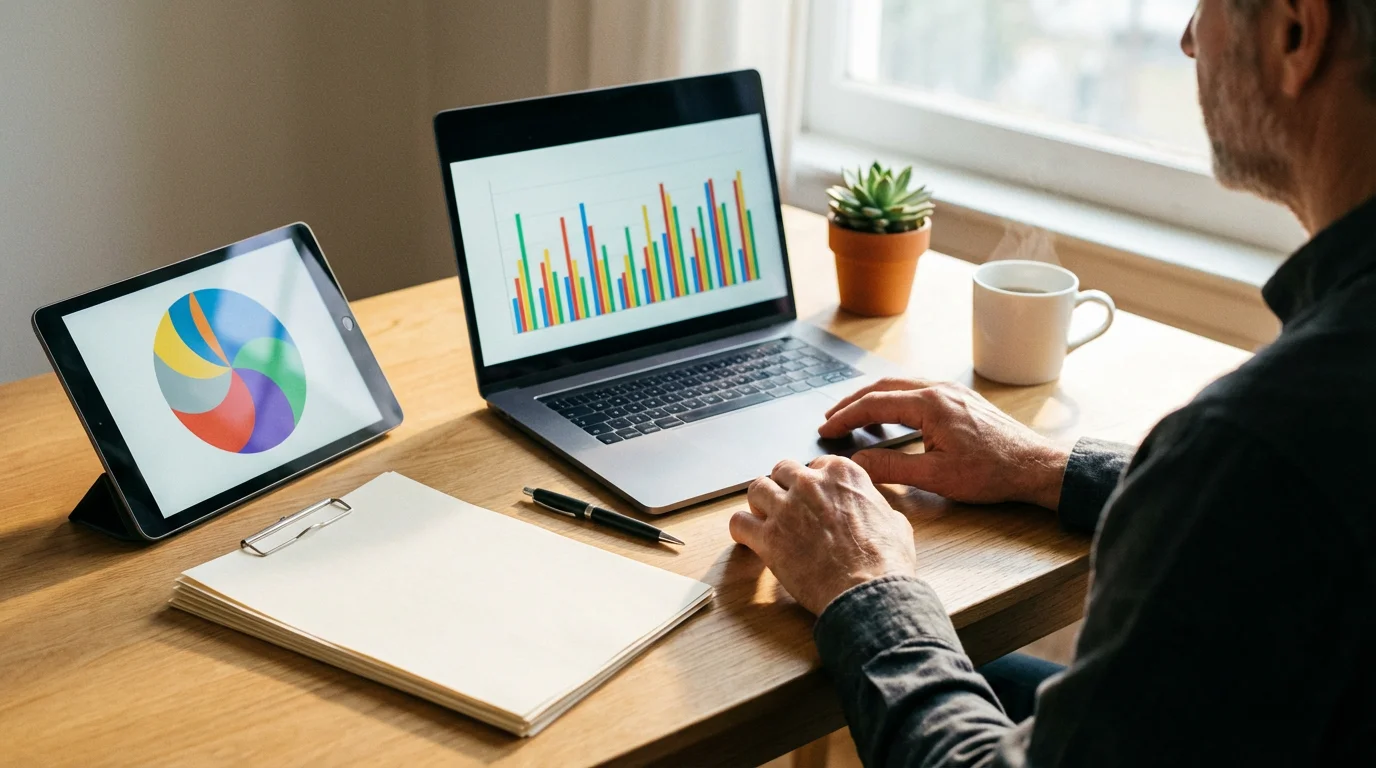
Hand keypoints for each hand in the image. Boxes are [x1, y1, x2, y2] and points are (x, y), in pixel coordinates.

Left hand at [729, 456, 917, 614]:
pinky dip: (741, 529)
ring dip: (759, 503)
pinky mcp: (768, 537)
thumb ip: (876, 508)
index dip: (814, 481)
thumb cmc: (886, 561)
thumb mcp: (895, 522)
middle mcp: (810, 483)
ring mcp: (786, 508)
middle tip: (786, 505)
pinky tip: (748, 538)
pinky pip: (739, 522)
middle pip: (782, 470)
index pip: (816, 464)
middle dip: (783, 486)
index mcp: (842, 473)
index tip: (813, 496)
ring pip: (756, 488)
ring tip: (764, 518)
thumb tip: (878, 513)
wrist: (870, 591)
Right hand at [818, 378, 1069, 509]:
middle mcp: (940, 389)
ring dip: (873, 398)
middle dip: (853, 402)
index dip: (845, 417)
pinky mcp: (961, 399)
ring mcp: (952, 391)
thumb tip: (856, 463)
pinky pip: (918, 390)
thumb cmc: (992, 473)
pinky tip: (890, 415)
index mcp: (930, 404)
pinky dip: (894, 399)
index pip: (874, 403)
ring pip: (901, 385)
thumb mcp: (936, 477)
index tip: (825, 429)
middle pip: (883, 387)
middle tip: (831, 419)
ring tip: (853, 416)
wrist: (1035, 467)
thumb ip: (891, 468)